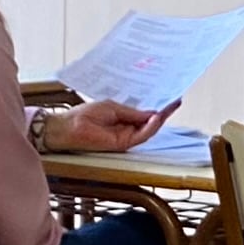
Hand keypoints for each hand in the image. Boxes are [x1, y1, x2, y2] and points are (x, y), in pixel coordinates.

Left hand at [51, 95, 173, 153]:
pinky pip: (140, 136)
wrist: (68, 127)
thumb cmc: (84, 116)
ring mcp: (125, 138)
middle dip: (163, 113)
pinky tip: (155, 118)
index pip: (144, 116)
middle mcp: (126, 130)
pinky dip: (149, 127)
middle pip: (149, 123)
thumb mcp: (112, 107)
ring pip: (148, 131)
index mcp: (123, 120)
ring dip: (159, 120)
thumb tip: (150, 113)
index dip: (158, 109)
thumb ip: (132, 112)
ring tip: (168, 109)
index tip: (170, 101)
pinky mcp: (122, 144)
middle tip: (175, 103)